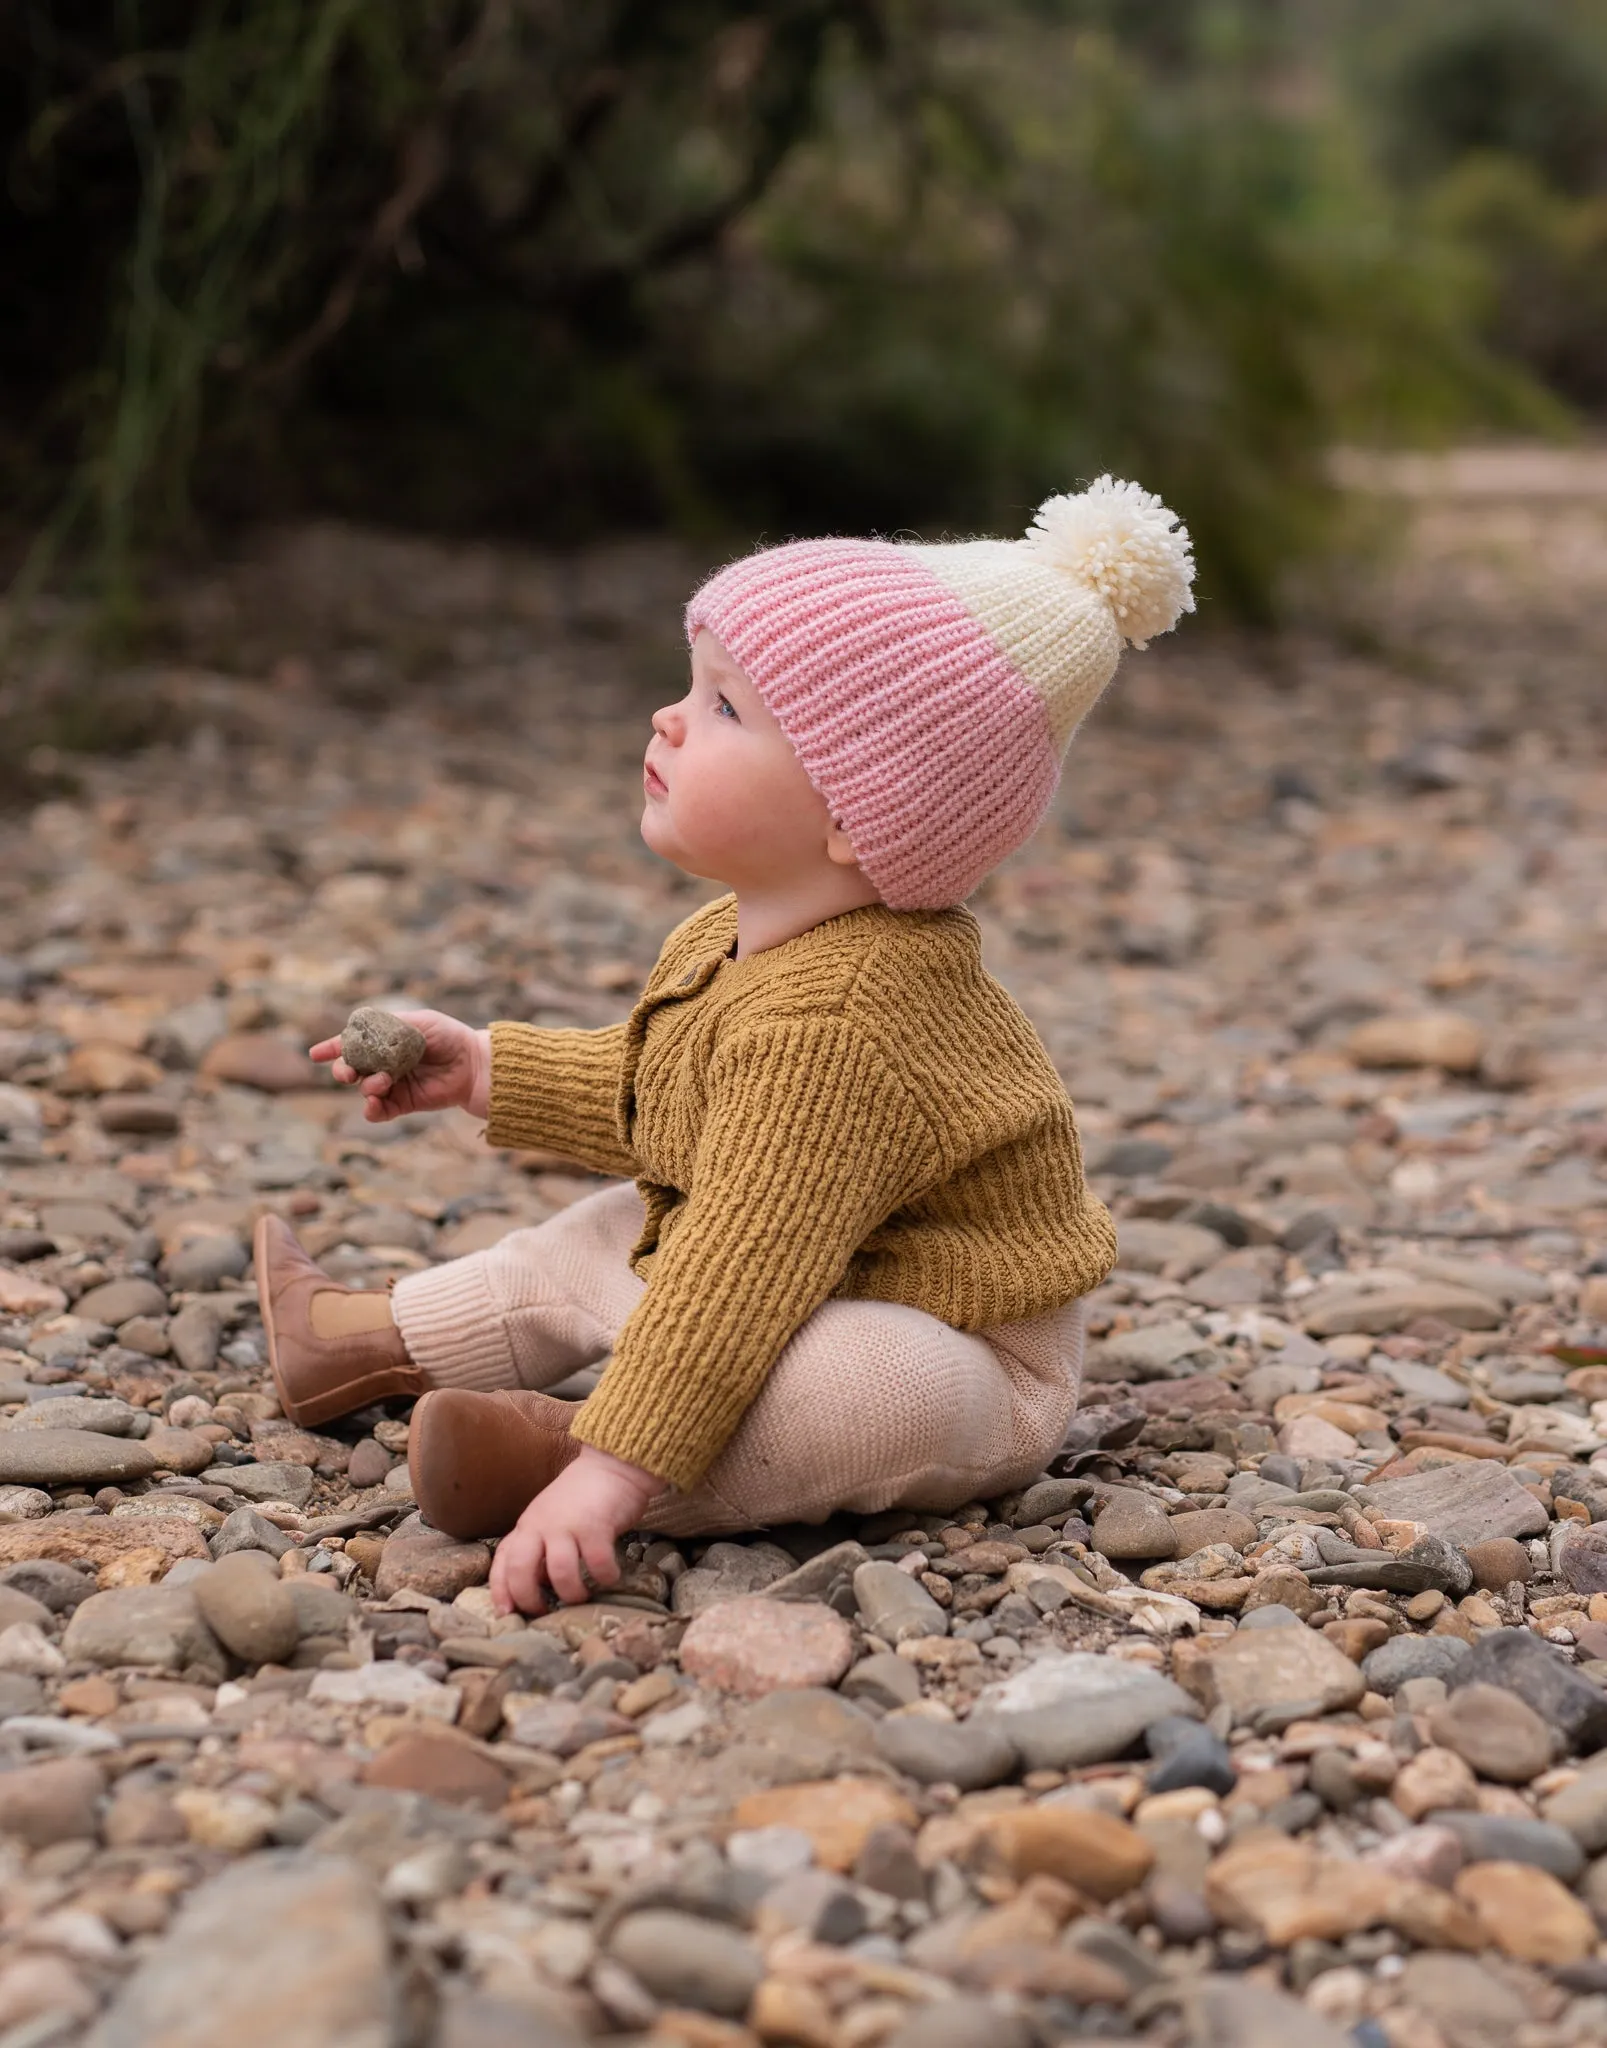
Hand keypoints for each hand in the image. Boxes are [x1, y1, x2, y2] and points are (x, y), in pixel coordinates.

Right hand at [310, 1010, 490, 1123]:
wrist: (473, 1064)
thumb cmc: (448, 1037)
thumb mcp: (418, 1022)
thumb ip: (390, 1026)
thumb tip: (362, 1033)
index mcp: (384, 1040)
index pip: (352, 1043)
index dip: (333, 1048)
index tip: (316, 1054)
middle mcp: (384, 1063)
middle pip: (352, 1068)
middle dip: (343, 1070)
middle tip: (348, 1073)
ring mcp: (392, 1084)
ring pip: (364, 1089)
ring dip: (366, 1086)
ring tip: (382, 1081)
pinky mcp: (403, 1103)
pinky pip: (378, 1111)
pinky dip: (372, 1109)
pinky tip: (374, 1103)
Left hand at [490, 1445, 663, 1616]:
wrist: (611, 1464)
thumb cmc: (581, 1497)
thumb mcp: (550, 1519)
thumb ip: (540, 1547)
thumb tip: (539, 1586)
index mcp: (527, 1525)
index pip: (502, 1561)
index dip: (500, 1590)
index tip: (506, 1613)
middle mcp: (541, 1525)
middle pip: (520, 1570)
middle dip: (529, 1599)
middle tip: (544, 1612)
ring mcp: (568, 1525)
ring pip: (560, 1573)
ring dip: (571, 1593)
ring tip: (582, 1596)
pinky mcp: (596, 1526)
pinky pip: (598, 1564)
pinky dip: (605, 1577)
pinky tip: (610, 1577)